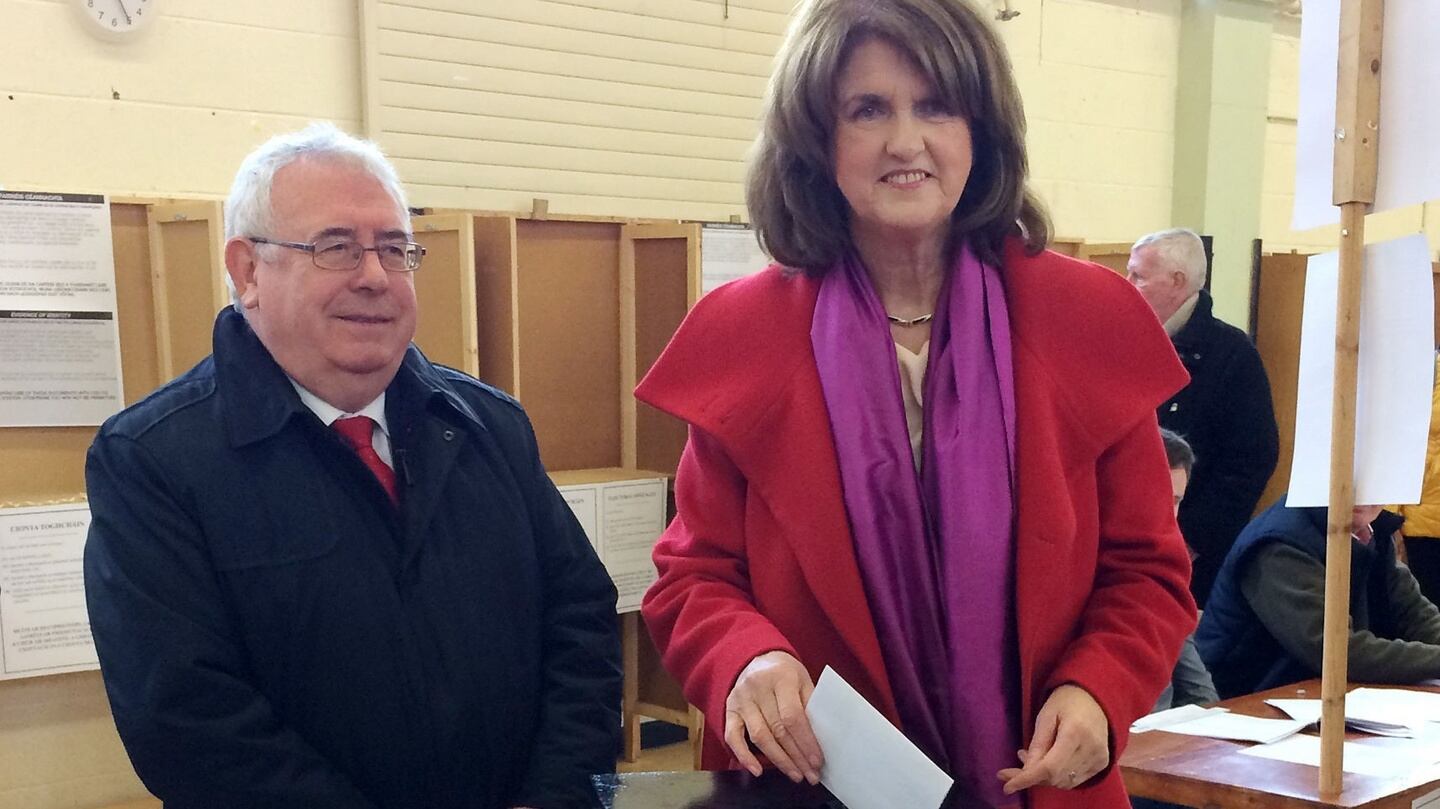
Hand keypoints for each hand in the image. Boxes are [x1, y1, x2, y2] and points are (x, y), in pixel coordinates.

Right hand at [724, 650, 822, 783]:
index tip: (817, 761)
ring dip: (779, 760)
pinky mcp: (729, 710)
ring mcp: (741, 699)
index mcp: (781, 677)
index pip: (793, 716)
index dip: (806, 741)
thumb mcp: (802, 679)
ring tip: (795, 775)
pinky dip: (743, 756)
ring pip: (759, 737)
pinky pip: (733, 737)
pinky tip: (757, 771)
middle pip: (778, 730)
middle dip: (796, 756)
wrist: (756, 657)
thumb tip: (822, 738)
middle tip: (811, 775)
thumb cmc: (784, 672)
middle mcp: (757, 687)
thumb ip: (810, 704)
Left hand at [996, 684, 1108, 793]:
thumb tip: (1026, 770)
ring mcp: (1099, 759)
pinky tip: (1049, 761)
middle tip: (1015, 764)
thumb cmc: (1066, 701)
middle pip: (1055, 777)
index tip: (1007, 787)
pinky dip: (1057, 776)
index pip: (1049, 767)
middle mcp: (1091, 750)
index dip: (1027, 779)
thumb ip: (1037, 744)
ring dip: (1044, 776)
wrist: (1096, 698)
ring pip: (1063, 782)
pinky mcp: (1101, 764)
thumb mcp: (1046, 716)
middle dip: (1032, 776)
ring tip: (1032, 757)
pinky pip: (1074, 780)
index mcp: (1075, 733)